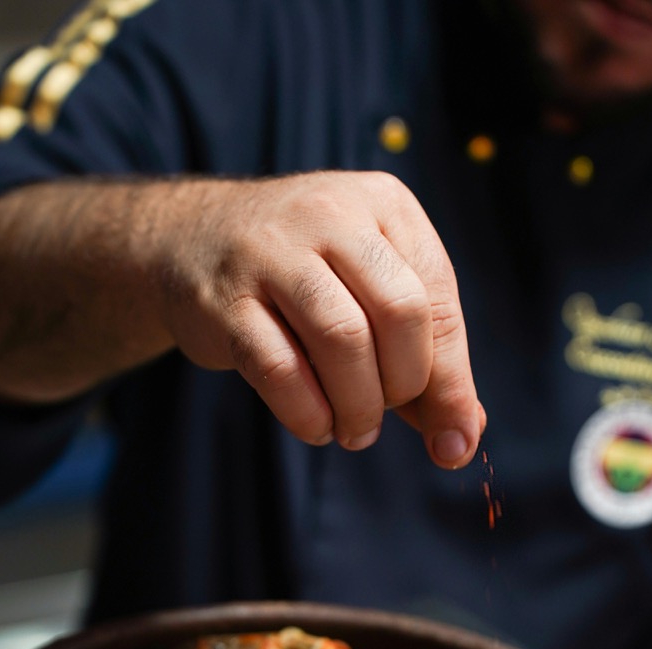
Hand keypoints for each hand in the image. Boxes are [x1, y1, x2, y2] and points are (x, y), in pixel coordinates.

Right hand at [155, 171, 484, 466]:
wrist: (190, 240)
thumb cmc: (304, 277)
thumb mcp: (370, 293)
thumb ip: (422, 358)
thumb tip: (461, 438)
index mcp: (385, 205)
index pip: (439, 300)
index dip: (452, 380)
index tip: (454, 440)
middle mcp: (331, 215)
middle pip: (400, 313)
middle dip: (403, 387)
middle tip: (382, 415)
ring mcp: (271, 252)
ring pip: (342, 340)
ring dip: (358, 406)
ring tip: (352, 430)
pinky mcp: (224, 299)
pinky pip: (280, 369)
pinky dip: (308, 412)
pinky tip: (315, 425)